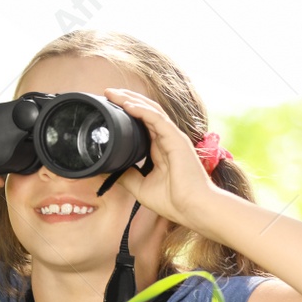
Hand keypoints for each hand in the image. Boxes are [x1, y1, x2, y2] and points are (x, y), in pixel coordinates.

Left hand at [101, 87, 224, 224]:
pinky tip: (127, 105)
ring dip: (130, 100)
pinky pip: (157, 119)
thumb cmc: (173, 200)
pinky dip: (141, 110)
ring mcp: (173, 137)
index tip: (108, 108)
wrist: (193, 208)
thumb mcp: (140, 187)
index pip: (142, 123)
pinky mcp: (176, 139)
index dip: (127, 113)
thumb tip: (107, 170)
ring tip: (112, 94)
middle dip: (126, 100)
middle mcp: (167, 139)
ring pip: (151, 110)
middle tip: (107, 94)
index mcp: (160, 148)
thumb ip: (126, 176)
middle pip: (145, 112)